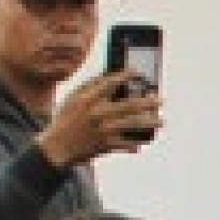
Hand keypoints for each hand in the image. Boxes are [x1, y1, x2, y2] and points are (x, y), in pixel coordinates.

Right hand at [36, 72, 159, 168]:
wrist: (57, 147)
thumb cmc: (66, 119)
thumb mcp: (73, 99)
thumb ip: (90, 88)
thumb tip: (109, 75)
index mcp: (87, 99)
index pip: (109, 83)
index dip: (125, 76)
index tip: (137, 72)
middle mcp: (96, 113)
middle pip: (127, 105)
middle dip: (146, 102)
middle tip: (160, 100)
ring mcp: (103, 130)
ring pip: (131, 125)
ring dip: (148, 123)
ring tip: (161, 121)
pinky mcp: (106, 146)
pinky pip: (127, 144)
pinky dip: (137, 142)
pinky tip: (146, 139)